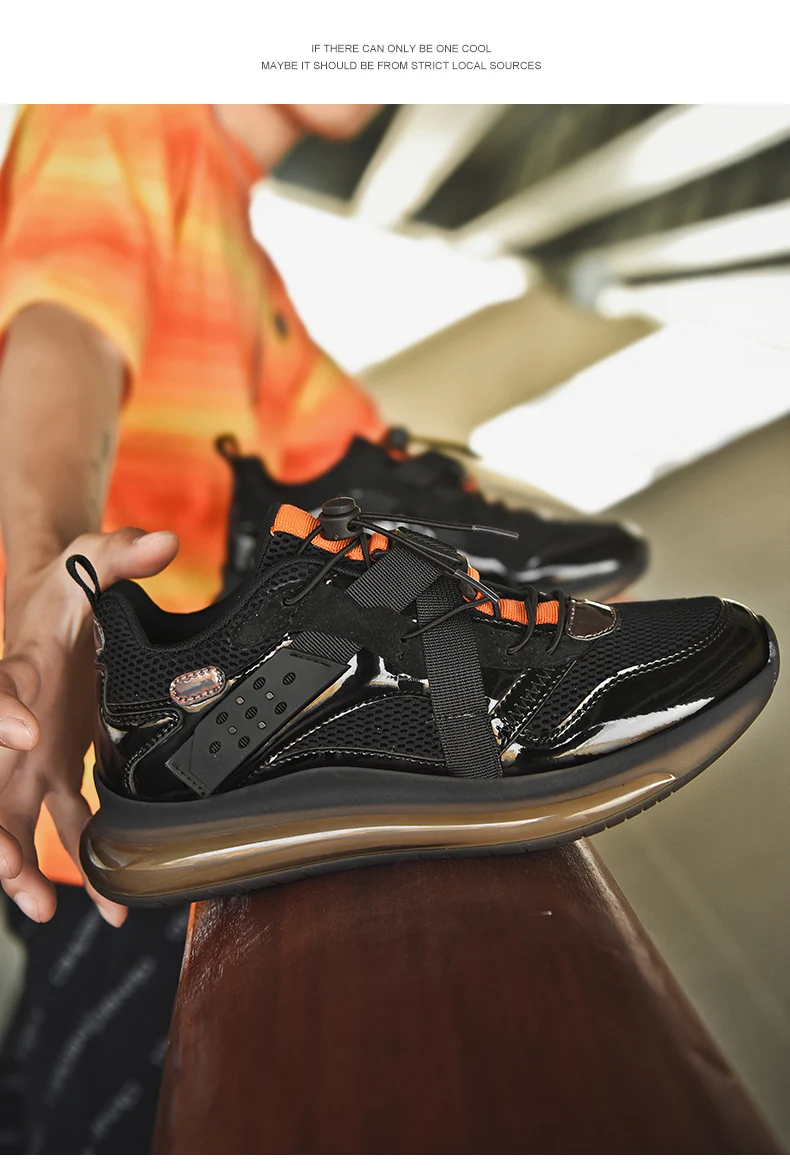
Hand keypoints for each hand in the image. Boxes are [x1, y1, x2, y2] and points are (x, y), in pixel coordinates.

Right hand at [0, 528, 177, 924]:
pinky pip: (63, 824)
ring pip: (14, 817)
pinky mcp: (58, 770)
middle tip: (10, 866)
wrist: (57, 609)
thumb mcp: (90, 558)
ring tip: (42, 907)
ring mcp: (32, 755)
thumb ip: (123, 551)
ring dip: (20, 863)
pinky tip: (108, 905)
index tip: (27, 734)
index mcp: (15, 667)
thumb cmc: (64, 588)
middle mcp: (15, 723)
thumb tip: (163, 541)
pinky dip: (81, 862)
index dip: (2, 716)